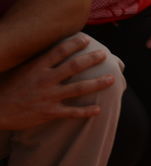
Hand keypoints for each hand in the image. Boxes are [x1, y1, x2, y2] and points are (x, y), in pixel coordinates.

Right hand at [0, 36, 115, 130]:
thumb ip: (37, 64)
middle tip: (104, 55)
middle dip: (91, 59)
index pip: (58, 52)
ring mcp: (49, 96)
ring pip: (78, 88)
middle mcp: (44, 80)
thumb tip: (52, 57)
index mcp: (36, 67)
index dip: (74, 44)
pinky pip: (73, 112)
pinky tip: (99, 110)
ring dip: (97, 84)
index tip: (86, 40)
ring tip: (111, 79)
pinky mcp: (50, 113)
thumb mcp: (20, 71)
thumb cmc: (7, 88)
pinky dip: (87, 111)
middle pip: (73, 67)